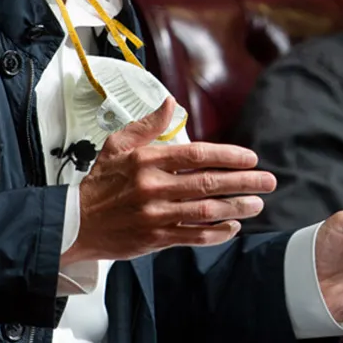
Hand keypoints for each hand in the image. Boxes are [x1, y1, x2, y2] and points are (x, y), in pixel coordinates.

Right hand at [66, 98, 274, 263]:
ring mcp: (156, 215)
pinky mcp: (155, 238)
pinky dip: (216, 233)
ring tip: (257, 204)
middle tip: (268, 181)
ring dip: (236, 207)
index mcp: (147, 161)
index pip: (197, 155)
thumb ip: (147, 125)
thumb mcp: (117, 145)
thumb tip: (170, 103)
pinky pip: (193, 237)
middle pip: (208, 183)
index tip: (250, 158)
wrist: (74, 223)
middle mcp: (154, 187)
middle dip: (243, 182)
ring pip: (205, 211)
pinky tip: (232, 227)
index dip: (228, 156)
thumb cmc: (99, 183)